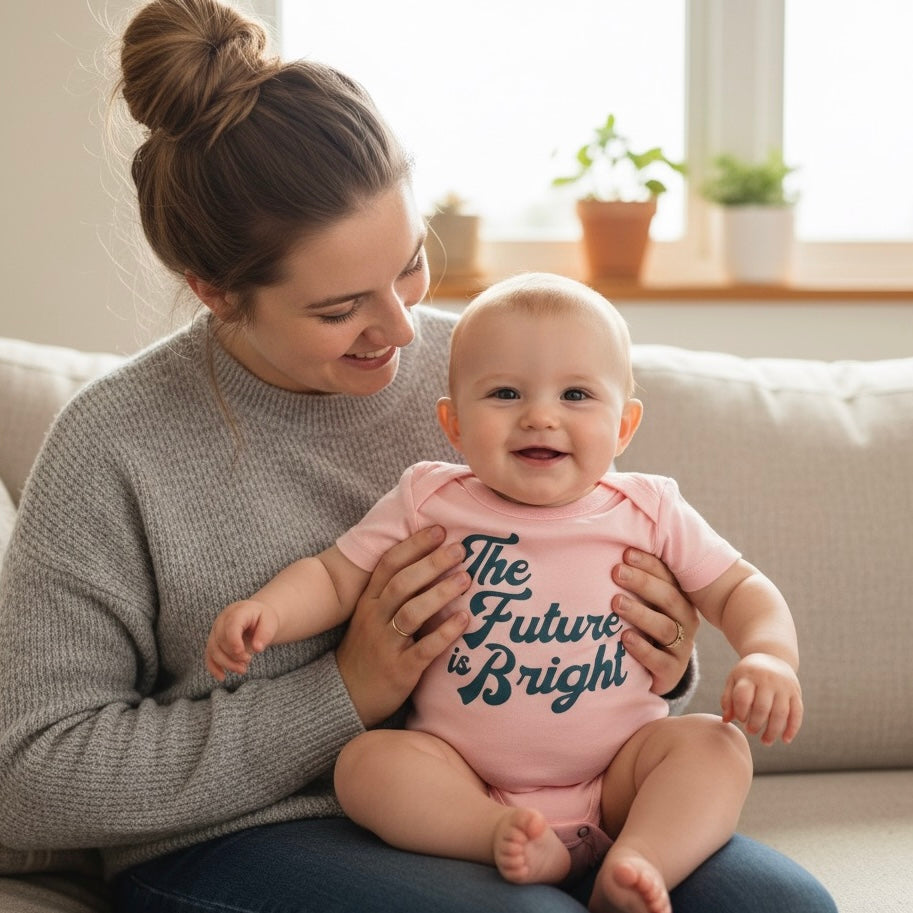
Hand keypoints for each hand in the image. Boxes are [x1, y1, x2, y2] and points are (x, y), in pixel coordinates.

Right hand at [205, 599, 279, 680]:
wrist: (256, 617)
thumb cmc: (263, 619)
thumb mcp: (270, 622)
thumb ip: (265, 634)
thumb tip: (258, 648)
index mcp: (237, 611)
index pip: (231, 625)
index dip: (234, 642)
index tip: (244, 655)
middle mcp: (222, 620)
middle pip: (221, 640)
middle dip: (234, 655)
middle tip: (248, 660)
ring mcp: (215, 630)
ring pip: (213, 649)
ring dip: (226, 663)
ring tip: (242, 669)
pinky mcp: (214, 641)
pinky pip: (209, 655)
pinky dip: (213, 667)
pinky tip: (222, 677)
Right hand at [335, 526, 470, 727]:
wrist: (347, 696)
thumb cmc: (368, 649)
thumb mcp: (371, 616)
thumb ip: (393, 592)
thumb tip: (432, 562)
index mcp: (368, 602)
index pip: (389, 565)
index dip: (414, 545)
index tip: (439, 530)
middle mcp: (374, 619)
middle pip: (402, 584)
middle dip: (432, 563)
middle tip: (460, 550)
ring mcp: (386, 645)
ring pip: (412, 612)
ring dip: (441, 593)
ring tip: (466, 579)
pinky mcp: (400, 670)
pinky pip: (424, 648)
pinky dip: (445, 633)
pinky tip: (465, 619)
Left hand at [611, 548, 699, 695]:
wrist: (657, 672)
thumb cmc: (645, 626)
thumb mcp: (644, 602)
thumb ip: (633, 580)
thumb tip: (609, 551)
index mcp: (679, 597)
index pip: (668, 577)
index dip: (648, 564)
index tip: (625, 553)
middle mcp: (685, 619)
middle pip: (669, 598)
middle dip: (642, 583)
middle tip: (616, 572)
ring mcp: (681, 646)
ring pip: (665, 627)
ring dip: (640, 613)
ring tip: (616, 603)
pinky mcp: (672, 671)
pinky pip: (660, 660)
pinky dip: (642, 648)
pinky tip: (625, 638)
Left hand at [722, 653, 802, 744]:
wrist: (772, 656)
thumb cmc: (748, 674)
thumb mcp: (734, 680)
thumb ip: (728, 699)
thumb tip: (725, 721)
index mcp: (748, 676)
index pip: (743, 697)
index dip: (740, 712)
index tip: (740, 719)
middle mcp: (767, 680)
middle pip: (762, 708)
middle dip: (756, 724)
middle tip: (751, 732)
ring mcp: (783, 686)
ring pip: (780, 713)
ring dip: (773, 731)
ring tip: (765, 741)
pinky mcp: (796, 693)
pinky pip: (797, 713)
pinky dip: (792, 728)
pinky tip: (785, 739)